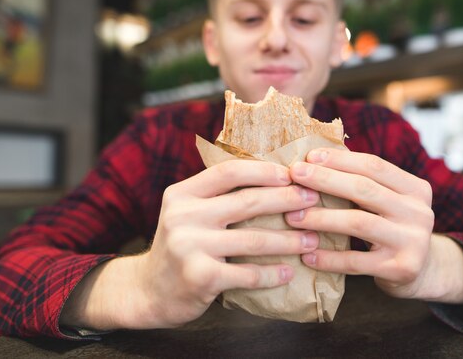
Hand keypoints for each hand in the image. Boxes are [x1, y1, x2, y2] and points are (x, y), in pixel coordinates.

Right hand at [61, 159, 321, 330]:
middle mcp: (183, 216)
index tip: (291, 173)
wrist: (148, 291)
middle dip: (287, 200)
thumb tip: (270, 176)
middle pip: (247, 202)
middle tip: (314, 200)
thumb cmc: (181, 246)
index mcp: (182, 194)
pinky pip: (247, 274)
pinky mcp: (200, 277)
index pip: (228, 172)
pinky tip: (289, 272)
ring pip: (253, 239)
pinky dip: (272, 274)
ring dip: (288, 240)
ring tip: (312, 240)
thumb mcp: (187, 212)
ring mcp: (190, 247)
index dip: (263, 171)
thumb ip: (215, 196)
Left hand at [284, 148, 439, 299]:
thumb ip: (364, 183)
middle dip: (325, 180)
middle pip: (365, 189)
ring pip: (359, 223)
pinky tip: (307, 255)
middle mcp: (419, 212)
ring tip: (292, 217)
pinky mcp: (401, 269)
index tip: (309, 157)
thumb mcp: (389, 202)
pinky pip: (356, 261)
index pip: (374, 166)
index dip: (340, 160)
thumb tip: (315, 160)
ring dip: (321, 218)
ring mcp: (412, 241)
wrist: (424, 272)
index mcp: (416, 188)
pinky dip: (329, 258)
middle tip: (294, 175)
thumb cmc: (392, 228)